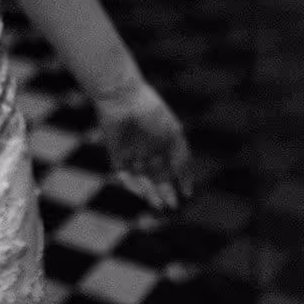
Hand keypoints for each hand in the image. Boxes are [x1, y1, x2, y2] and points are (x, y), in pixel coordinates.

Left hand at [93, 77, 194, 212]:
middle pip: (156, 178)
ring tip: (158, 204)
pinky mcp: (116, 155)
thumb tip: (187, 187)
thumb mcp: (174, 136)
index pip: (171, 169)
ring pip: (141, 180)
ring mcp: (131, 154)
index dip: (178, 183)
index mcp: (162, 143)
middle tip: (171, 206)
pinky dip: (132, 185)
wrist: (122, 98)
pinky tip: (142, 192)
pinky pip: (124, 175)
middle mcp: (147, 150)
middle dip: (164, 193)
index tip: (185, 196)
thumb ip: (182, 160)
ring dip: (149, 193)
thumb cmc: (151, 112)